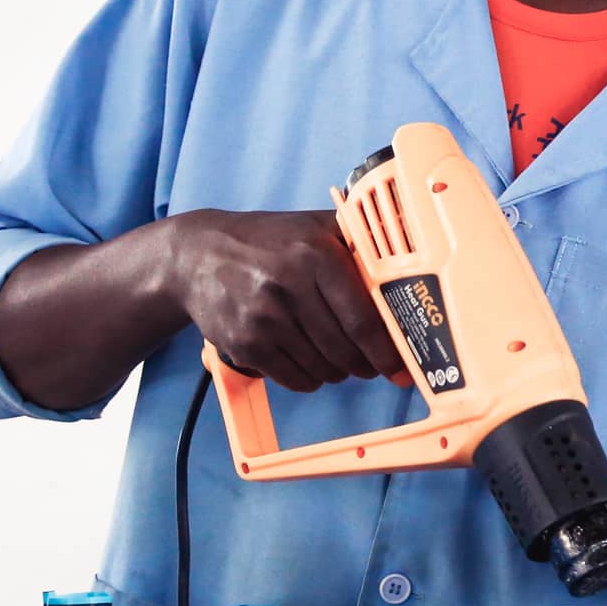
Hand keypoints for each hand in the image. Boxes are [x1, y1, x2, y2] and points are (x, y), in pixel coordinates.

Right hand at [168, 210, 406, 392]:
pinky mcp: (244, 343)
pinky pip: (294, 379)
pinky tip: (311, 363)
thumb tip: (410, 260)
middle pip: (345, 349)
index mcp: (315, 255)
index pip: (363, 319)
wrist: (196, 256)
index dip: (387, 350)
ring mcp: (263, 318)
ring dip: (339, 372)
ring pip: (322, 369)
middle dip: (366, 365)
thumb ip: (359, 240)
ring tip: (341, 360)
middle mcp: (288, 286)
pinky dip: (311, 379)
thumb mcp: (313, 226)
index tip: (402, 367)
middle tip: (374, 365)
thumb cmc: (268, 241)